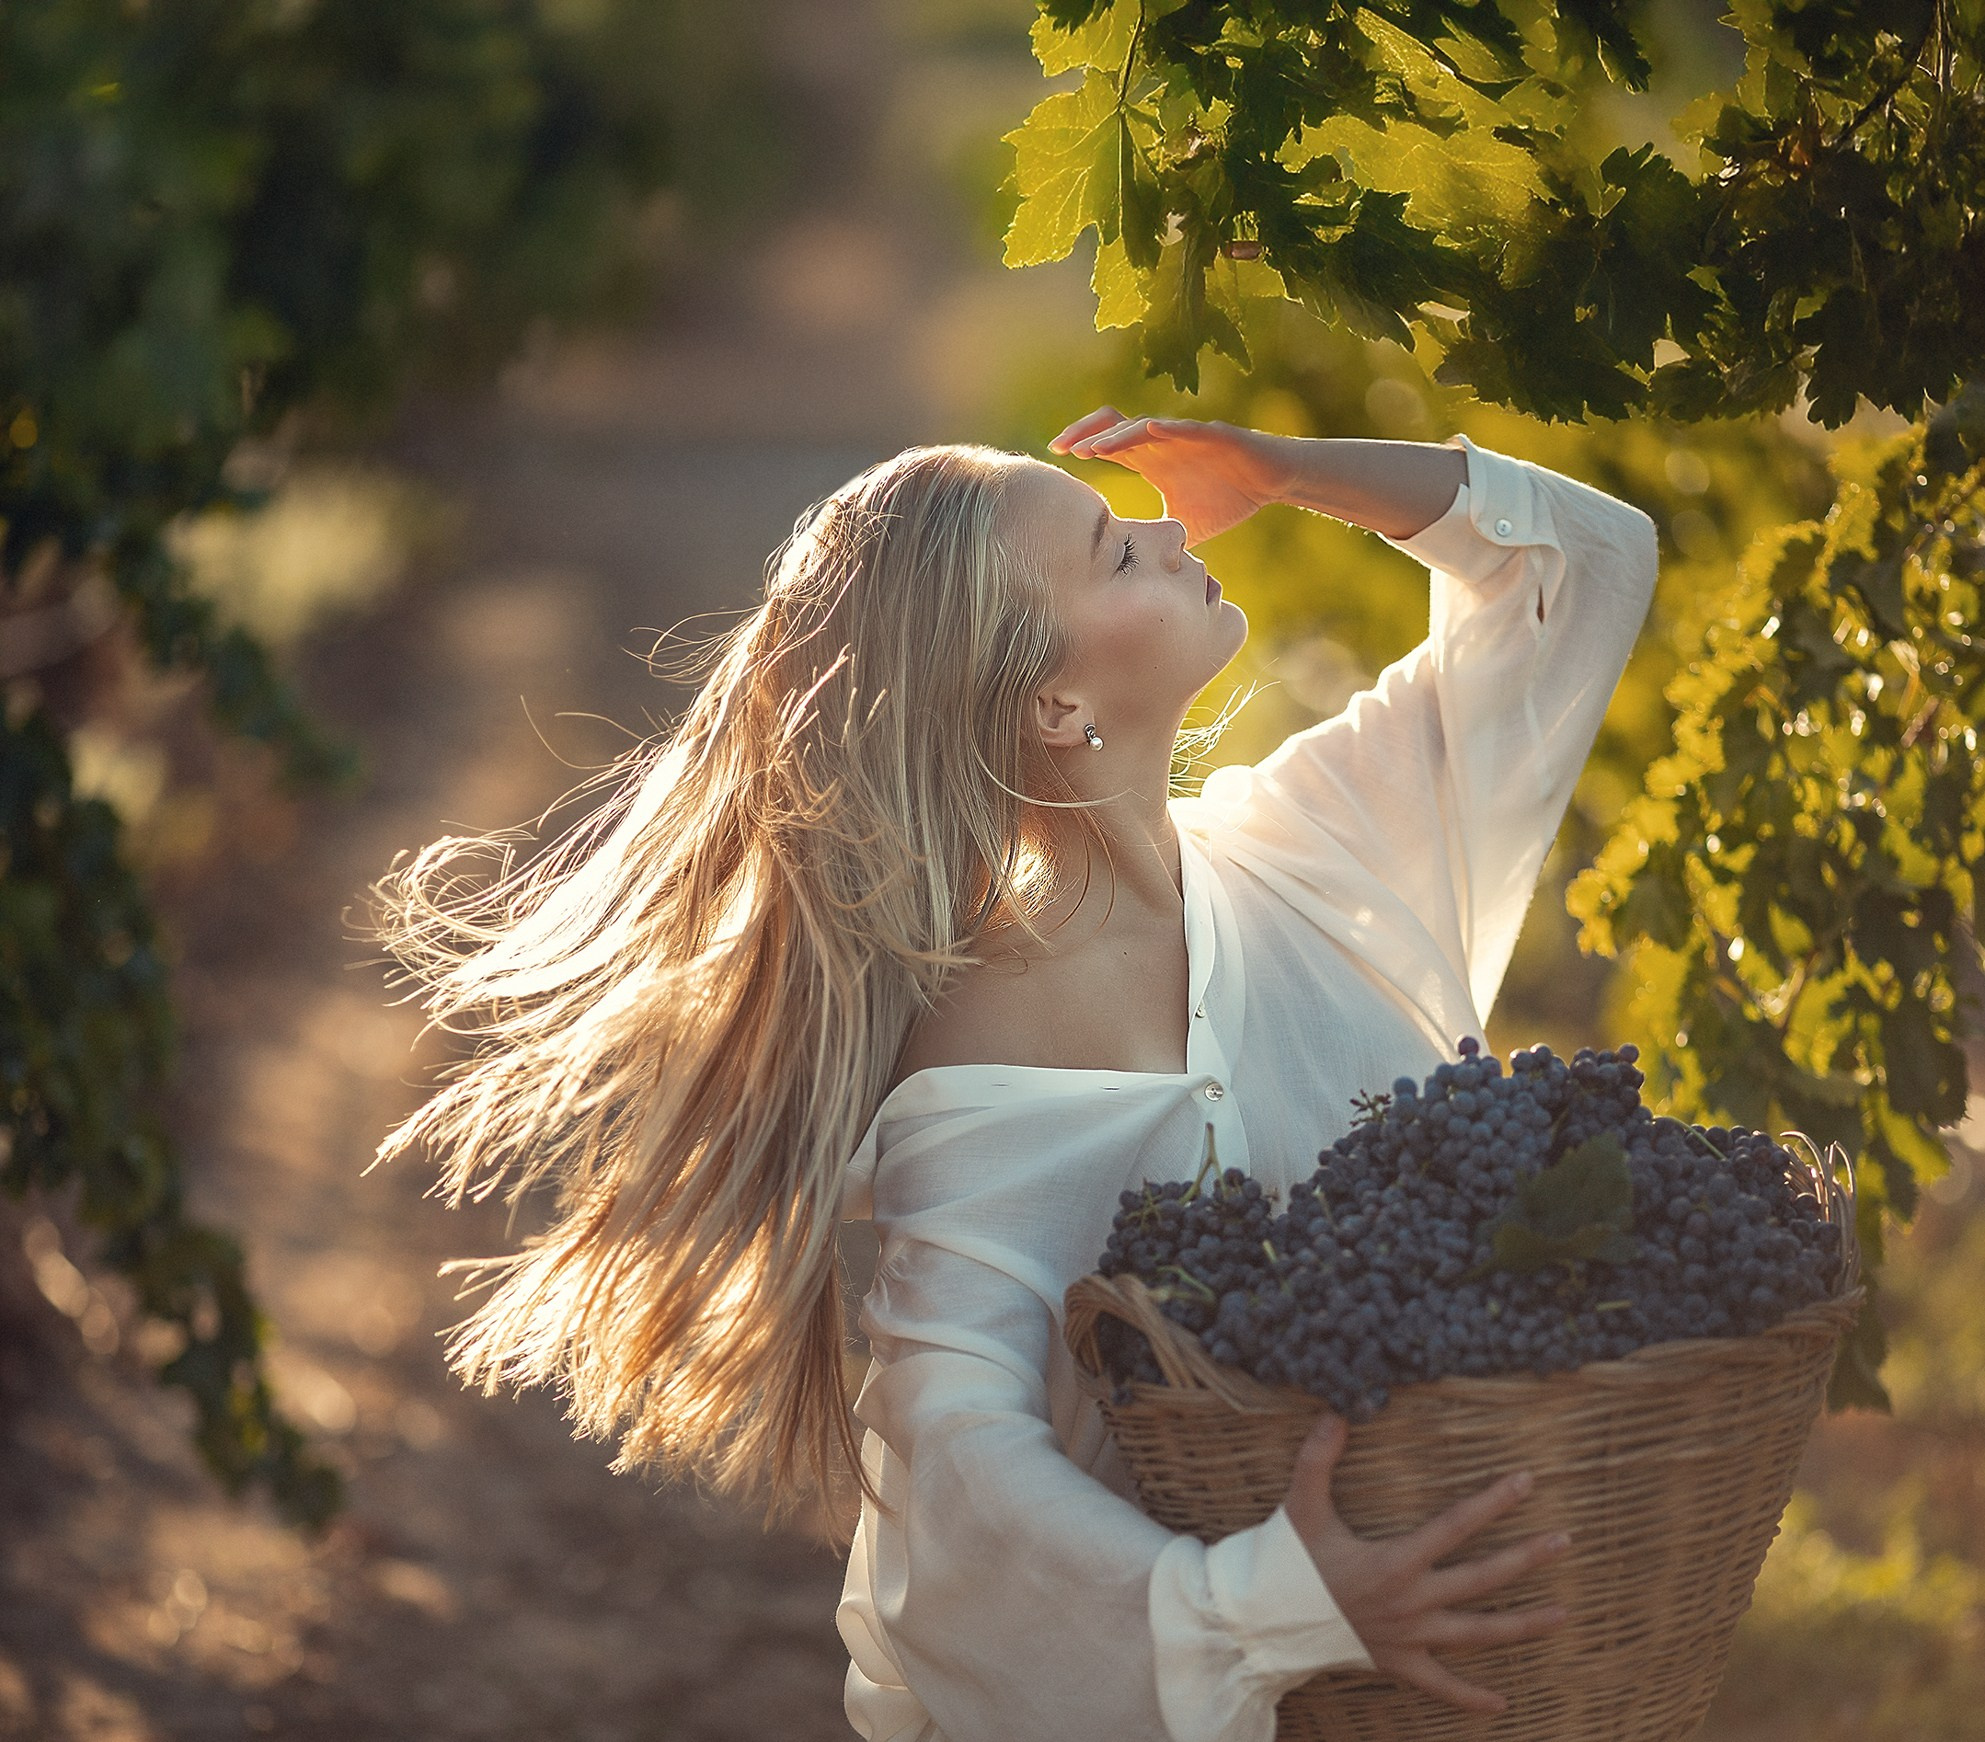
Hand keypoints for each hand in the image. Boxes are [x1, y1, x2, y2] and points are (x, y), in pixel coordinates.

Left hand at [1047, 406, 1288, 545]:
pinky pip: (1188, 429)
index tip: (1056, 454)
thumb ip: (1159, 540)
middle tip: (1059, 445)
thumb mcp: (1184, 525)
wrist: (1272, 481)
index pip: (1108, 445)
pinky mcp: (1216, 435)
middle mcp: (1163, 442)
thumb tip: (1137, 575)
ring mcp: (1186, 436)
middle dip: (1086, 432)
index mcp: (1151, 459)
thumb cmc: (1229, 497)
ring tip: (1094, 449)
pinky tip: (1149, 430)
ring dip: (1118, 438)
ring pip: (1145, 427)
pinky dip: (1168, 429)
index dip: (1082, 444)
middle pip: (1115, 426)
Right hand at [1281, 1413, 1571, 1715]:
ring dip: (1524, 1625)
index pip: (1456, 1525)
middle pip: (1482, 1578)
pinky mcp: (1400, 1664)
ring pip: (1478, 1633)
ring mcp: (1411, 1637)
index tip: (1527, 1481)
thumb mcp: (1301, 1506)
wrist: (1269, 1624)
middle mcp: (1413, 1601)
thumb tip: (1337, 1411)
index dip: (1493, 1502)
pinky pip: (1441, 1686)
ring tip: (1565, 1615)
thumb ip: (1317, 1458)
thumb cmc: (1288, 1562)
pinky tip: (1502, 1705)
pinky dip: (1470, 1698)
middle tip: (1566, 1541)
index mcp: (1395, 1561)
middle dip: (1527, 1558)